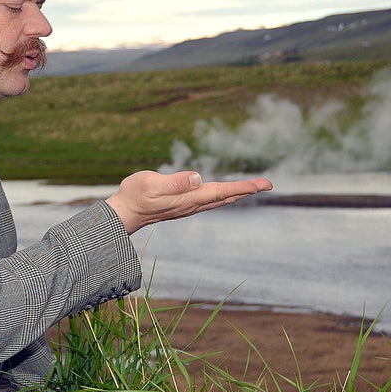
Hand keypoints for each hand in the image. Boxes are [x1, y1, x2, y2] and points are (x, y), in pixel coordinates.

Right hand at [105, 170, 272, 233]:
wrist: (123, 214)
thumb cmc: (134, 196)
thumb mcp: (151, 184)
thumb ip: (175, 182)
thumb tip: (198, 177)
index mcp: (189, 198)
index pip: (222, 191)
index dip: (243, 187)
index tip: (262, 184)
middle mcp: (192, 205)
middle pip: (225, 197)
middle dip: (246, 190)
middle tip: (268, 184)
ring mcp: (187, 206)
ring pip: (218, 200)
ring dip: (236, 194)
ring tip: (252, 188)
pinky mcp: (181, 205)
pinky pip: (209, 200)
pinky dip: (222, 195)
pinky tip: (222, 193)